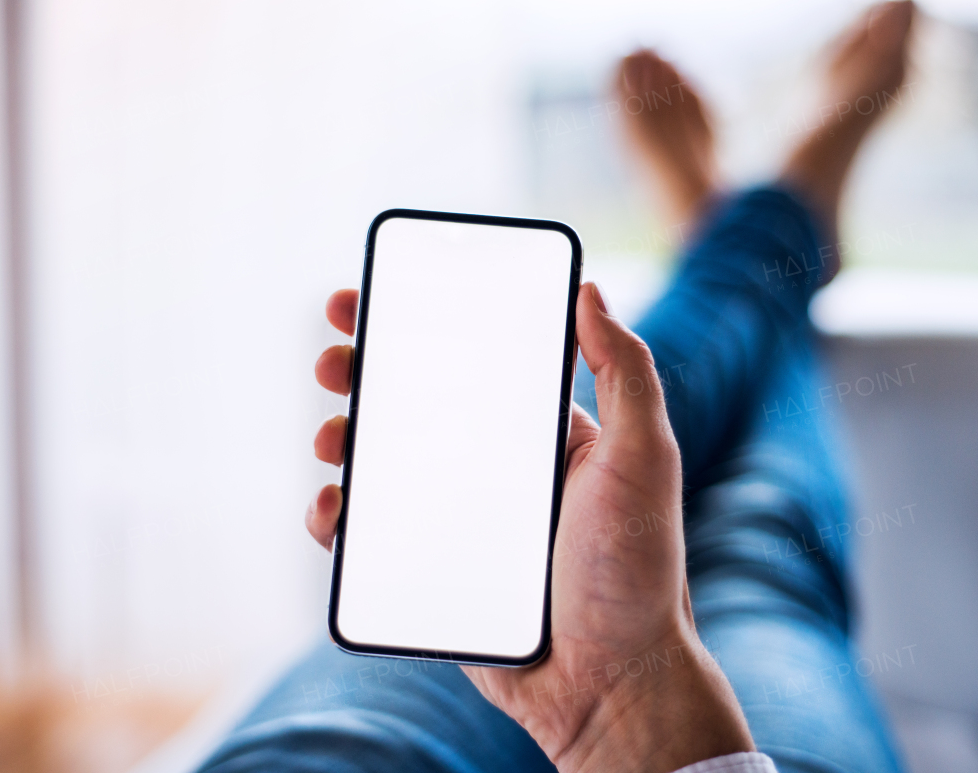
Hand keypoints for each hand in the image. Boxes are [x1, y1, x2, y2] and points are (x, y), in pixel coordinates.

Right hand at [310, 282, 754, 772]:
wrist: (612, 685)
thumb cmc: (639, 572)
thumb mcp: (644, 459)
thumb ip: (626, 374)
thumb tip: (591, 291)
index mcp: (541, 434)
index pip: (474, 361)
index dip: (421, 324)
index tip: (375, 296)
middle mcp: (496, 471)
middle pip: (414, 406)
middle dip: (364, 373)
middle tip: (334, 360)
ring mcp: (459, 521)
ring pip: (382, 466)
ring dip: (343, 438)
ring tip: (333, 437)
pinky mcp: (431, 571)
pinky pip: (371, 536)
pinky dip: (339, 517)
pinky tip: (333, 508)